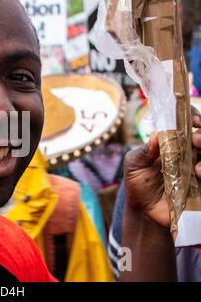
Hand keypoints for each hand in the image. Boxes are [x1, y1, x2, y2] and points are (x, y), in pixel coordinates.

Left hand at [124, 107, 200, 227]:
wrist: (143, 211)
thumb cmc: (137, 184)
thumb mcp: (134, 165)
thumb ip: (144, 151)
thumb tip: (156, 135)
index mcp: (171, 143)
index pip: (186, 123)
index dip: (192, 117)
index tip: (193, 121)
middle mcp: (188, 152)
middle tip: (196, 140)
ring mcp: (196, 168)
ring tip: (197, 167)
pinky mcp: (200, 185)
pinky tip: (198, 173)